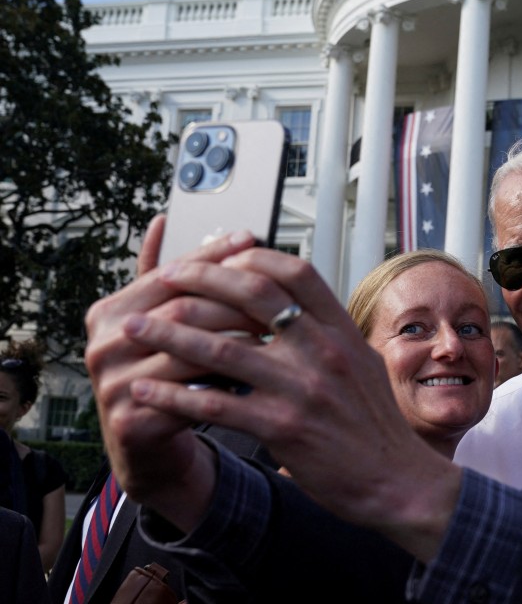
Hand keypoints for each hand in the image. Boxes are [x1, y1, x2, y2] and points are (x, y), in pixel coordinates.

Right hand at [84, 225, 258, 529]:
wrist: (145, 443)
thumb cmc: (163, 371)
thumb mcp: (162, 320)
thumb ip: (167, 276)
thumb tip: (164, 219)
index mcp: (108, 312)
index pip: (167, 273)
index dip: (212, 255)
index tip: (251, 238)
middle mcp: (102, 345)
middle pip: (181, 309)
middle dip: (235, 300)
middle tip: (277, 294)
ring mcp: (112, 385)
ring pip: (190, 352)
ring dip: (238, 340)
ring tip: (276, 332)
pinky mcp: (132, 422)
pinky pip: (193, 396)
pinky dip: (230, 383)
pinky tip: (260, 374)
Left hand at [122, 248, 461, 559]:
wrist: (397, 481)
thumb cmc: (376, 424)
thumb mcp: (364, 362)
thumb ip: (329, 331)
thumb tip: (296, 304)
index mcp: (342, 330)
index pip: (296, 272)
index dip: (252, 257)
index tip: (219, 256)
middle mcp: (323, 351)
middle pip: (253, 294)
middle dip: (201, 279)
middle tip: (166, 277)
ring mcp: (302, 389)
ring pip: (222, 347)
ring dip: (169, 333)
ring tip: (134, 327)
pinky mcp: (281, 429)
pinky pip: (214, 405)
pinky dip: (173, 396)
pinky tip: (146, 390)